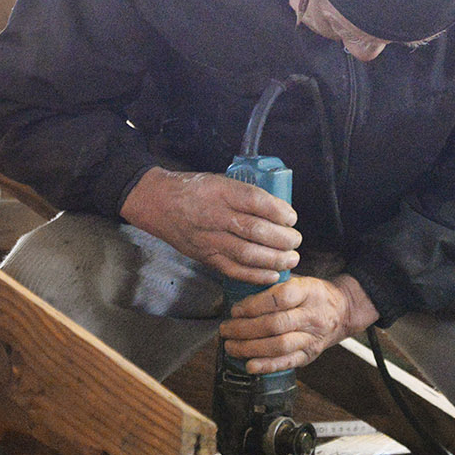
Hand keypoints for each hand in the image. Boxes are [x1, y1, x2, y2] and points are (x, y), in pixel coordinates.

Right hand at [120, 167, 300, 284]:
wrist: (157, 202)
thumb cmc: (193, 189)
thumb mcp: (218, 180)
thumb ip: (244, 195)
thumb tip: (278, 210)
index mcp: (220, 191)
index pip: (255, 201)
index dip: (278, 211)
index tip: (292, 217)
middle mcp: (214, 215)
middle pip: (255, 230)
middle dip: (282, 238)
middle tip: (296, 240)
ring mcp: (208, 239)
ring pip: (247, 253)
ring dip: (274, 259)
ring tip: (291, 259)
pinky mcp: (204, 256)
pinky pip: (233, 269)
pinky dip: (255, 274)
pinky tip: (273, 274)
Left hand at [218, 273, 380, 372]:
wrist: (342, 311)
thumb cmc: (312, 294)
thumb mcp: (299, 280)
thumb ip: (274, 285)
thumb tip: (238, 292)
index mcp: (308, 291)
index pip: (279, 298)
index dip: (253, 305)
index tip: (235, 309)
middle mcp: (312, 315)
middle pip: (275, 324)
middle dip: (245, 329)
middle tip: (225, 330)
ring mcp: (312, 337)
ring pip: (279, 346)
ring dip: (250, 348)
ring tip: (230, 346)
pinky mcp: (310, 355)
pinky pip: (287, 362)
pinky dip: (267, 366)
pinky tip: (249, 365)